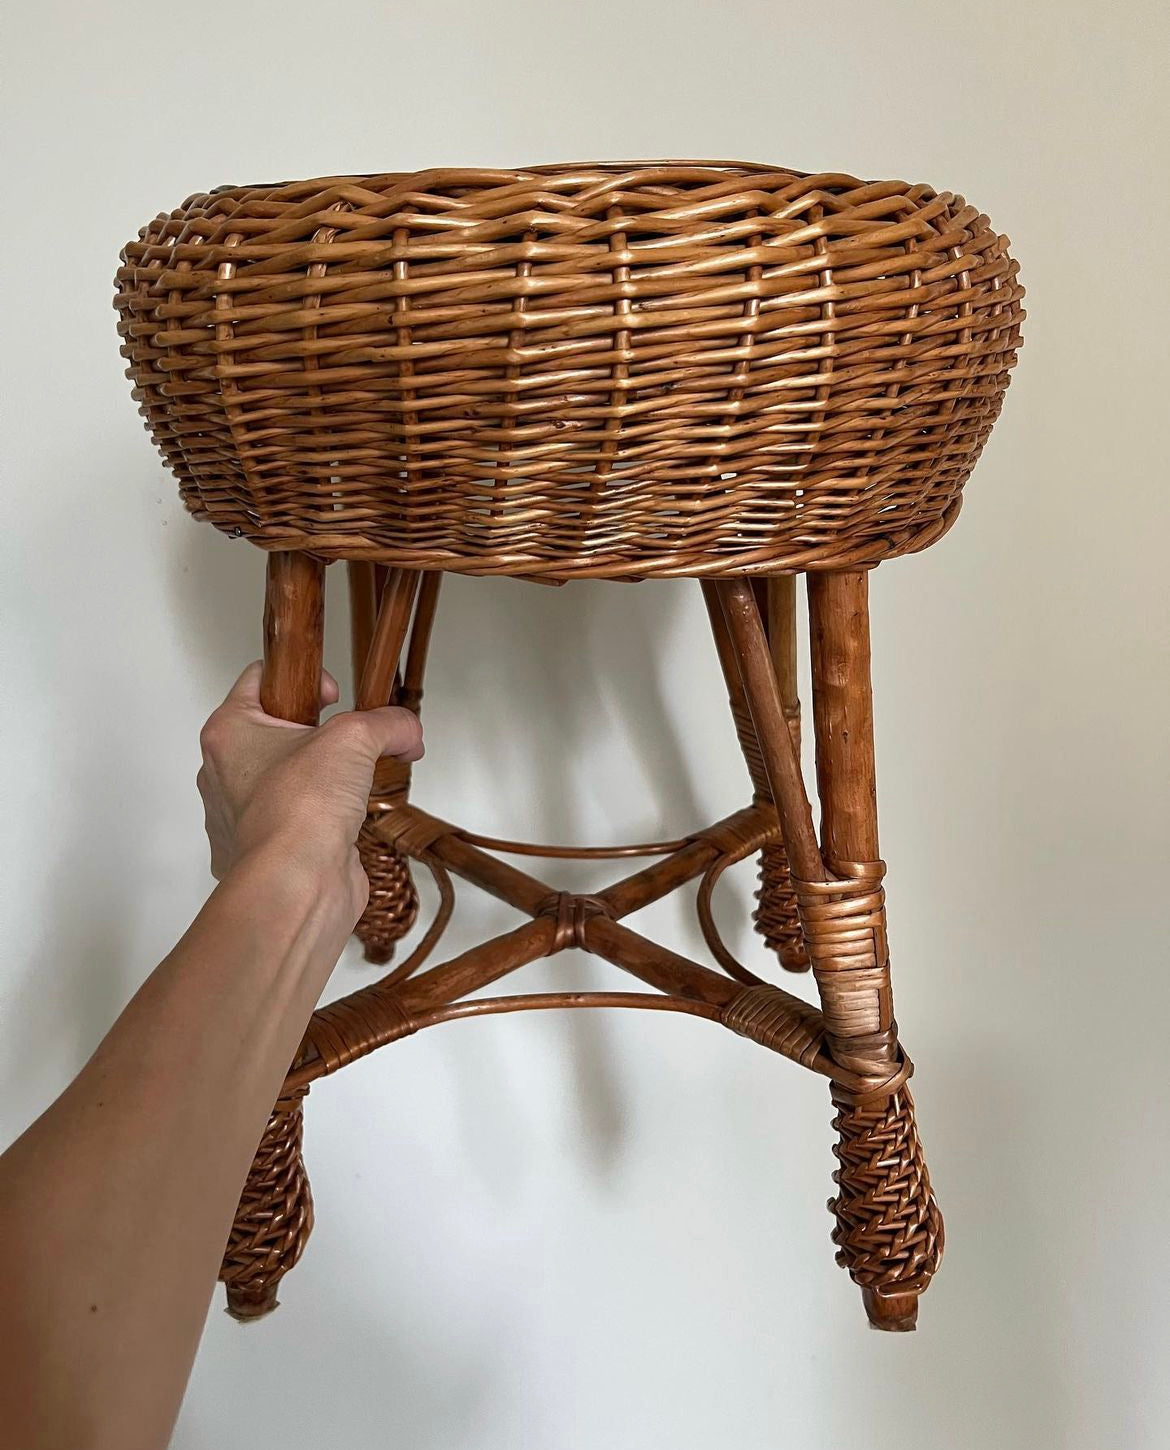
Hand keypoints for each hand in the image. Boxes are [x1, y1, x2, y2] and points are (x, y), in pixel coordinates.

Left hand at [196, 663, 423, 916]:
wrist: (298, 886)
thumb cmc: (299, 810)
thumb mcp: (356, 738)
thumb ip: (389, 723)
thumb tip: (408, 731)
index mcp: (229, 732)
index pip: (259, 678)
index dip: (305, 678)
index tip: (335, 697)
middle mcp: (226, 774)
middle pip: (277, 732)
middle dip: (322, 734)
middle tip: (353, 743)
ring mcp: (243, 817)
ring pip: (290, 780)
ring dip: (327, 779)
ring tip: (358, 786)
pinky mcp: (269, 853)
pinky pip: (301, 822)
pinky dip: (327, 820)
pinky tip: (351, 823)